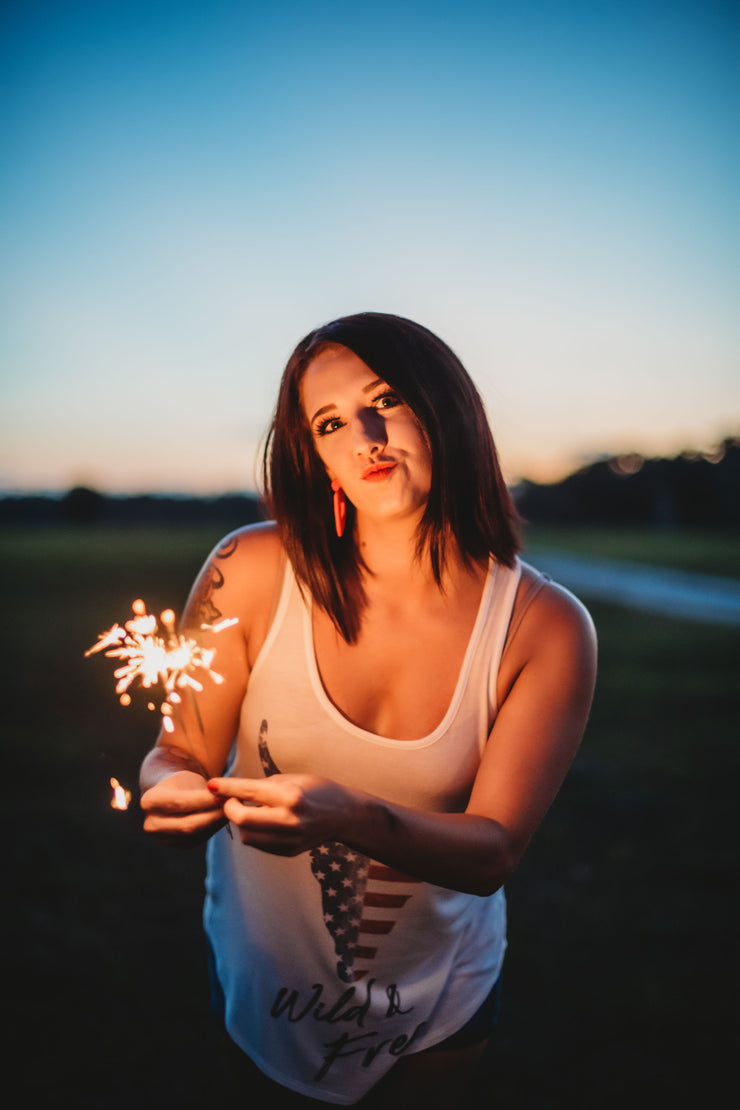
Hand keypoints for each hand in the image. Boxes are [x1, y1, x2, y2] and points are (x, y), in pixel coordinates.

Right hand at [140, 770, 226, 846]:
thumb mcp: (191, 779)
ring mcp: (161, 838)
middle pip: (188, 825)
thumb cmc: (183, 782)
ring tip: (232, 811)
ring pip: (194, 836)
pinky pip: (197, 841)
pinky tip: (223, 819)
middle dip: (214, 816)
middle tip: (235, 806)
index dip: (206, 801)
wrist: (170, 793)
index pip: (182, 803)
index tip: (226, 795)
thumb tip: (229, 799)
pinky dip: (212, 830)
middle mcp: (151, 823)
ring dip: (216, 824)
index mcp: (150, 801)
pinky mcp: (174, 846)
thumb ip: (207, 791)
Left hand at [207, 774, 350, 855]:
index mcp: (290, 796)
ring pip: (247, 836)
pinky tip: (265, 822)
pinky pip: (259, 844)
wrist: (343, 814)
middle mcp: (290, 820)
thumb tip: (231, 792)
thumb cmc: (316, 789)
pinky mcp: (289, 852)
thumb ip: (262, 787)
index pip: (249, 791)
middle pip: (243, 820)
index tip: (211, 784)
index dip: (227, 788)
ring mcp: (290, 839)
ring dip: (242, 823)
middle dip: (229, 808)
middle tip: (230, 800)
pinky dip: (255, 833)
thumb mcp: (291, 779)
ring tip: (252, 811)